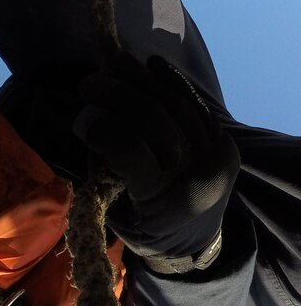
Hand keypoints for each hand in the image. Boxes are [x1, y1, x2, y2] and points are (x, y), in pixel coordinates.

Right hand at [73, 54, 238, 260]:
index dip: (101, 128)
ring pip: (176, 106)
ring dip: (142, 81)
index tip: (79, 118)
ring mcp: (215, 157)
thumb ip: (105, 168)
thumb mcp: (115, 212)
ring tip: (115, 65)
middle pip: (154, 120)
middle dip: (118, 95)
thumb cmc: (143, 228)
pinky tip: (150, 66)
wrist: (193, 240)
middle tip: (89, 83)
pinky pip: (196, 105)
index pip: (128, 151)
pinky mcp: (225, 143)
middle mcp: (196, 176)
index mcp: (163, 201)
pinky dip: (171, 83)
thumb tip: (93, 116)